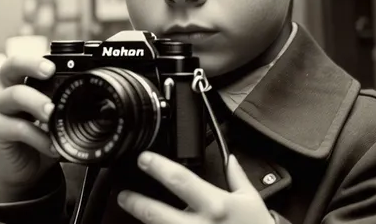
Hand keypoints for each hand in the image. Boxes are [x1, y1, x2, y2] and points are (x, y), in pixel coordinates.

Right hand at [0, 56, 59, 201]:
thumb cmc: (41, 136)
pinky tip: (52, 146)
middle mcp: (7, 91)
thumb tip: (97, 98)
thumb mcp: (55, 118)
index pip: (25, 61)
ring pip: (14, 96)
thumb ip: (65, 104)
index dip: (37, 59)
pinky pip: (17, 128)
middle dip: (31, 65)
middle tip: (50, 71)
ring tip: (53, 113)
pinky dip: (38, 137)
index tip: (55, 65)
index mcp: (21, 82)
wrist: (24, 170)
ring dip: (37, 102)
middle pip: (10, 66)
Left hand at [117, 152, 274, 223]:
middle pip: (156, 213)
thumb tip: (230, 158)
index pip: (179, 180)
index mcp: (215, 205)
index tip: (144, 159)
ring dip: (144, 221)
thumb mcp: (251, 200)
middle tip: (123, 195)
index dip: (157, 167)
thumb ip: (237, 177)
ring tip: (134, 213)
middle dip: (135, 202)